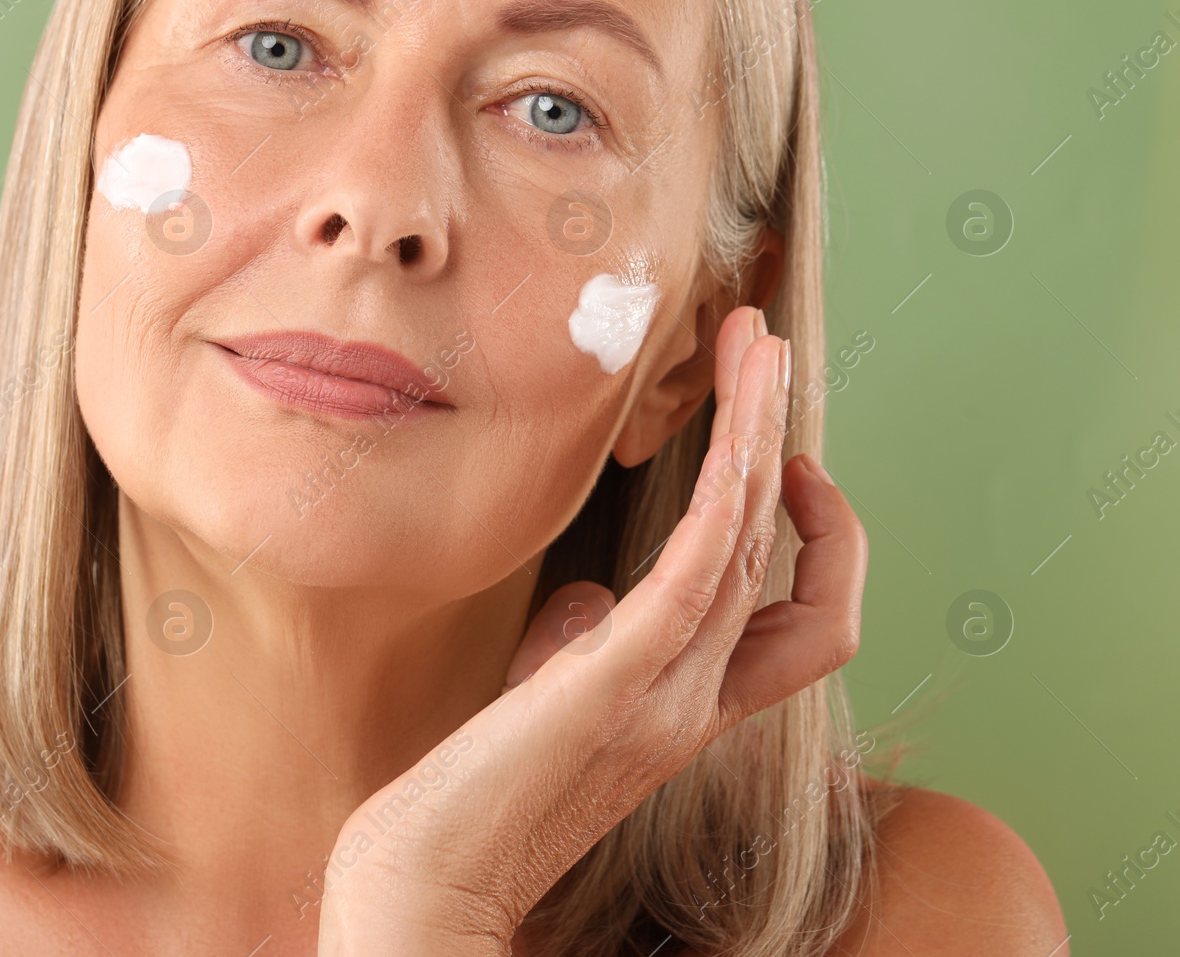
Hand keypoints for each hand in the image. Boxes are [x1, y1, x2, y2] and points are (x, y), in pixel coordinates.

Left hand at [317, 307, 867, 954]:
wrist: (427, 891)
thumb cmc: (473, 799)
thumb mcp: (547, 706)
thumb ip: (584, 649)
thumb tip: (589, 599)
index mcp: (690, 705)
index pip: (804, 618)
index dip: (809, 536)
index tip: (768, 457)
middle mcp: (700, 699)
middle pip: (797, 564)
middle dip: (789, 445)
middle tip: (769, 350)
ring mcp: (668, 697)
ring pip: (759, 548)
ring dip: (766, 435)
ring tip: (760, 346)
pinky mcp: (615, 686)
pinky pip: (704, 575)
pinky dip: (731, 494)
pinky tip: (741, 428)